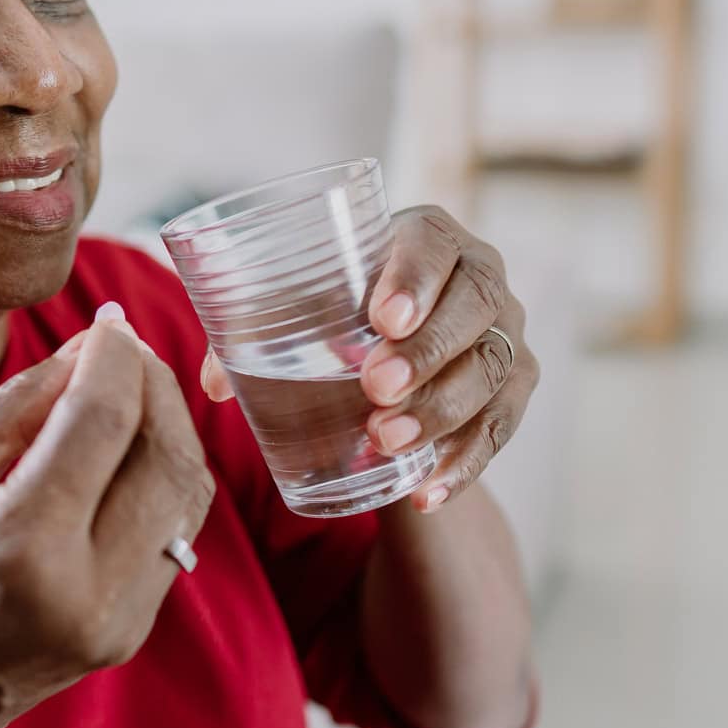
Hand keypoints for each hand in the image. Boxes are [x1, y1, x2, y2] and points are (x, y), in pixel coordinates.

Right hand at [0, 313, 215, 727]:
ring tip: (127, 389)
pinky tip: (125, 448)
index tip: (107, 322)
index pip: (103, 420)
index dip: (115, 357)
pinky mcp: (136, 628)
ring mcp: (121, 618)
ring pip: (186, 491)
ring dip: (169, 425)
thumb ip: (23, 403)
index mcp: (24, 547)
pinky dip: (160, 473)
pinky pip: (175, 528)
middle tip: (125, 348)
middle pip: (166, 453)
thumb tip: (96, 344)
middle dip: (155, 383)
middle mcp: (87, 590)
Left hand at [198, 206, 536, 514]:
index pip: (434, 244)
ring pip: (491, 370)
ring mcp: (506, 333)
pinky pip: (502, 428)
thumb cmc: (341, 312)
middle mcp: (481, 276)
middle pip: (474, 306)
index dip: (415, 278)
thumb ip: (254, 331)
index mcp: (429, 235)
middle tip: (376, 389)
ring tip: (386, 441)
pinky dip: (465, 463)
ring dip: (442, 410)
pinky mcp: (514, 388)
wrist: (398, 349)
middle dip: (427, 351)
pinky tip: (427, 491)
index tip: (382, 318)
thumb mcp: (303, 308)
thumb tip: (213, 382)